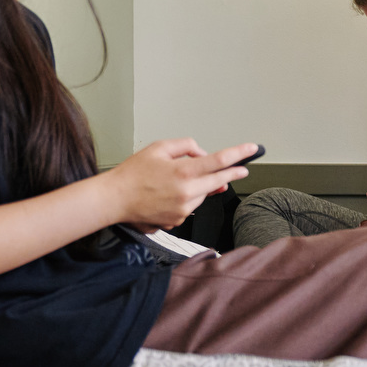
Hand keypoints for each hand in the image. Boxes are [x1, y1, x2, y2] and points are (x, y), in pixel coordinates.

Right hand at [107, 139, 256, 231]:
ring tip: (176, 180)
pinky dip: (187, 198)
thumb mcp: (159, 147)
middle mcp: (187, 193)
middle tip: (241, 169)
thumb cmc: (133, 173)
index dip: (238, 154)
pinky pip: (191, 206)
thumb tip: (202, 154)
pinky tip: (170, 194)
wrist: (114, 200)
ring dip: (200, 186)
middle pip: (219, 181)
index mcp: (183, 172)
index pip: (219, 161)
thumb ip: (186, 146)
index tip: (252, 149)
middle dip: (232, 174)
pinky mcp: (177, 220)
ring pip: (203, 194)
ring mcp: (183, 209)